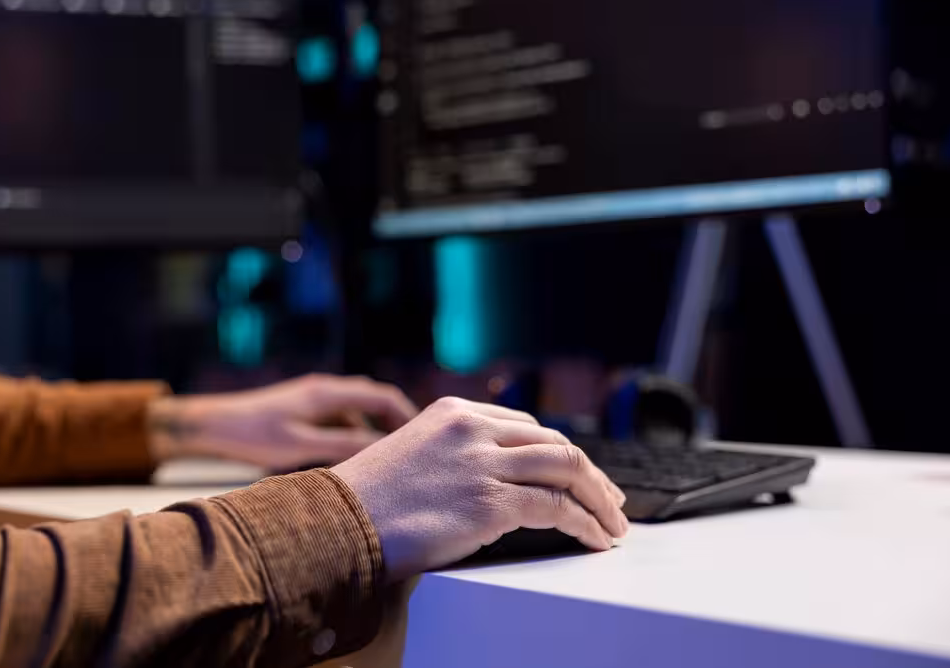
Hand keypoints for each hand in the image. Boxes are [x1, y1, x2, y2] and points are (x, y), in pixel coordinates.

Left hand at [147, 374, 418, 470]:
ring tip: (385, 460)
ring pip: (357, 411)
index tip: (424, 439)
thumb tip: (383, 449)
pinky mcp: (303, 409)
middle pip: (373, 400)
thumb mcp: (302, 445)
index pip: (383, 396)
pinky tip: (350, 460)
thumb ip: (344, 445)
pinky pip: (340, 419)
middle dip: (395, 423)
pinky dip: (353, 434)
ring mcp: (314, 398)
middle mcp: (325, 389)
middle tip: (411, 451)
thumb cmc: (254, 435)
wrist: (212, 425)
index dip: (408, 416)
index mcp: (329, 392)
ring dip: (373, 430)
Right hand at [332, 397, 628, 581]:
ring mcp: (483, 463)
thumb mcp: (413, 454)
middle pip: (555, 443)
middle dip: (591, 474)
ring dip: (599, 498)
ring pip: (566, 468)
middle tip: (611, 500)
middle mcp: (473, 429)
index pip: (527, 426)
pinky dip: (584, 523)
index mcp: (455, 413)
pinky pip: (556, 507)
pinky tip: (594, 537)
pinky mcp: (489, 502)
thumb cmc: (366, 501)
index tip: (579, 475)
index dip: (560, 453)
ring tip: (613, 523)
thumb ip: (455, 455)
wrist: (336, 525)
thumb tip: (496, 479)